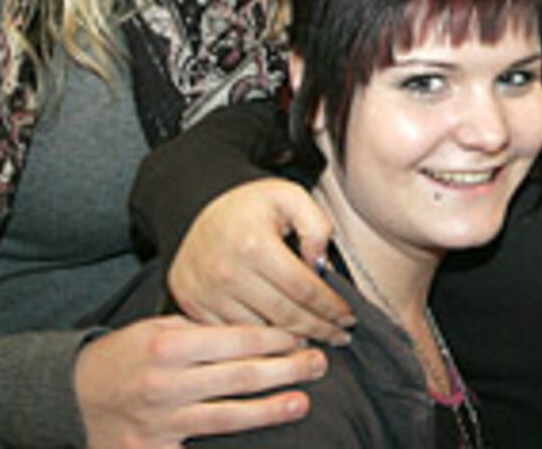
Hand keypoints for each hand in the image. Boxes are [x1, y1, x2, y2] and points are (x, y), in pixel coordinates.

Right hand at [75, 316, 320, 447]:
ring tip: (301, 402)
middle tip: (318, 364)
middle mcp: (165, 385)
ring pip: (227, 416)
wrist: (71, 397)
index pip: (235, 339)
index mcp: (168, 346)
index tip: (300, 335)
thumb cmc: (123, 356)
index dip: (274, 338)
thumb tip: (256, 328)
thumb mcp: (155, 329)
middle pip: (239, 377)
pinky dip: (229, 447)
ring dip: (269, 409)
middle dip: (285, 370)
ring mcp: (160, 422)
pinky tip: (258, 446)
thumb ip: (201, 330)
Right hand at [168, 178, 353, 344]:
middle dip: (320, 330)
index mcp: (254, 245)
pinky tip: (280, 342)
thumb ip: (316, 227)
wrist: (199, 207)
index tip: (349, 318)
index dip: (331, 307)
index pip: (303, 289)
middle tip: (340, 336)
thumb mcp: (290, 197)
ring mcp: (206, 292)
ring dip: (291, 342)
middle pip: (284, 316)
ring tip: (316, 341)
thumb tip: (322, 269)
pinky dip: (259, 345)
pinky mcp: (193, 305)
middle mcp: (226, 272)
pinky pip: (232, 335)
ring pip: (259, 333)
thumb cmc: (250, 205)